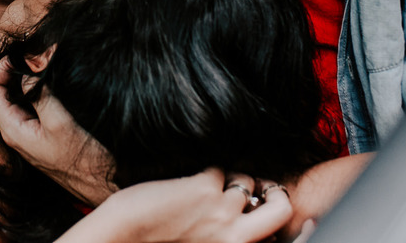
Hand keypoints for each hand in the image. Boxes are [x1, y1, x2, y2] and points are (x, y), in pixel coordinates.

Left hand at [0, 56, 115, 205]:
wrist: (105, 186)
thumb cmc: (85, 160)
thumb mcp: (60, 122)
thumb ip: (39, 92)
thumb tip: (29, 63)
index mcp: (12, 129)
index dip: (3, 65)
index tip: (26, 53)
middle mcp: (15, 130)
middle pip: (0, 88)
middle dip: (15, 65)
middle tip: (39, 51)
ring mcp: (28, 131)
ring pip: (16, 94)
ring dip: (27, 73)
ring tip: (47, 59)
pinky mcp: (42, 131)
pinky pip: (30, 102)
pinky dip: (38, 85)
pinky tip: (54, 76)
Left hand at [56, 168, 293, 242]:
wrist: (123, 238)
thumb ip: (228, 234)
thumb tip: (248, 211)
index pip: (278, 232)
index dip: (276, 215)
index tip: (270, 206)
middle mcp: (237, 237)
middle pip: (283, 208)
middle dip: (277, 193)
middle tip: (262, 188)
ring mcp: (223, 212)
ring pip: (244, 181)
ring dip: (229, 179)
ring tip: (203, 188)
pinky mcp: (203, 188)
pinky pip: (217, 170)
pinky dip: (204, 173)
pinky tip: (184, 185)